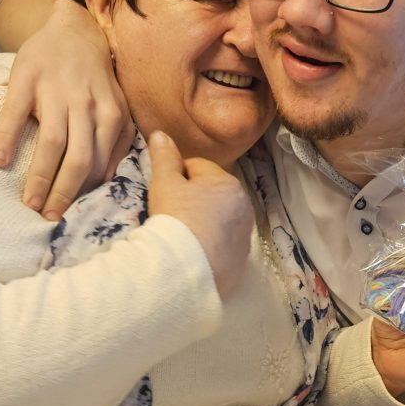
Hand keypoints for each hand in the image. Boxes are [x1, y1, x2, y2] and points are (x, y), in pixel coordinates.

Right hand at [0, 0, 133, 219]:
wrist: (73, 28)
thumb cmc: (93, 78)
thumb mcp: (114, 106)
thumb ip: (114, 139)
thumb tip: (105, 179)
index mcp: (111, 114)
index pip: (100, 164)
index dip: (85, 194)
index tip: (71, 216)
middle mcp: (87, 104)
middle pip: (79, 159)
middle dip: (64, 193)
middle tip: (48, 216)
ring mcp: (57, 90)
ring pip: (53, 142)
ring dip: (40, 177)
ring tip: (28, 202)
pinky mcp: (27, 77)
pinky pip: (16, 112)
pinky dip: (7, 138)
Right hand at [147, 131, 254, 298]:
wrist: (184, 271)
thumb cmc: (174, 220)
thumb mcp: (164, 183)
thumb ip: (164, 157)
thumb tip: (160, 134)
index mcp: (228, 183)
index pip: (197, 167)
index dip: (176, 176)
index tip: (163, 193)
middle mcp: (244, 206)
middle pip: (212, 194)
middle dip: (193, 199)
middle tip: (171, 215)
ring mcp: (244, 235)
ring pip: (219, 219)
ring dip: (204, 222)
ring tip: (182, 235)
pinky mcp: (240, 260)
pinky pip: (223, 245)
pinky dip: (211, 245)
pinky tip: (193, 253)